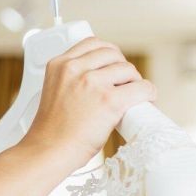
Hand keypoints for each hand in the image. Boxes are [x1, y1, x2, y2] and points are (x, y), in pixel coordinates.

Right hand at [21, 37, 156, 169]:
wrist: (47, 152)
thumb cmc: (50, 131)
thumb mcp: (54, 92)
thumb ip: (72, 79)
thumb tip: (102, 78)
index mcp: (58, 65)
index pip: (92, 43)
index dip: (107, 54)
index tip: (112, 65)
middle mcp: (75, 69)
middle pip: (113, 54)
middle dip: (121, 67)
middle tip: (123, 83)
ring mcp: (92, 83)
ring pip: (128, 69)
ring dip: (134, 81)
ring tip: (132, 95)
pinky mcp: (110, 100)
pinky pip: (142, 88)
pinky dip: (148, 93)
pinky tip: (146, 100)